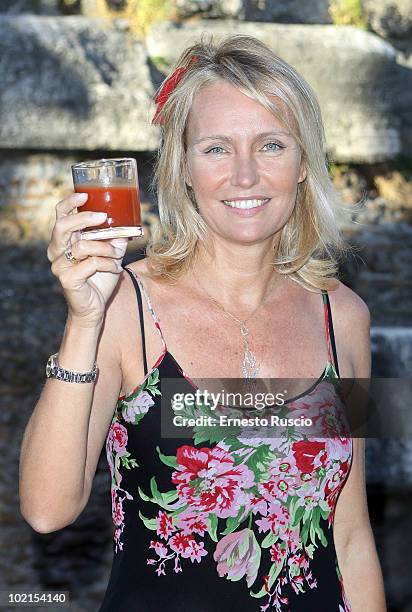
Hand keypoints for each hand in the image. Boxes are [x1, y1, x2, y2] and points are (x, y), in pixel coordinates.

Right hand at [47, 193, 127, 327]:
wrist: (93, 308)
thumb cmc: (100, 279)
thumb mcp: (110, 254)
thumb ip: (115, 238)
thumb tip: (129, 223)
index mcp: (64, 241)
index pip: (60, 215)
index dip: (69, 203)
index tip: (85, 195)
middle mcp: (57, 251)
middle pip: (62, 226)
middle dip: (84, 218)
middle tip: (103, 217)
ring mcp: (59, 266)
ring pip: (82, 246)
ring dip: (105, 248)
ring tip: (117, 254)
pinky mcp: (67, 279)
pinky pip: (90, 264)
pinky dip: (108, 264)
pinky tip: (115, 269)